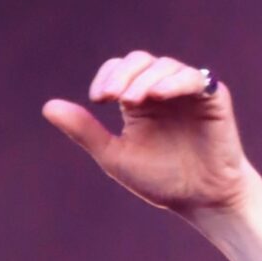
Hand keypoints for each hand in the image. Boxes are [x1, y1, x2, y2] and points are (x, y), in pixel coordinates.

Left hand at [41, 51, 249, 216]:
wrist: (201, 200)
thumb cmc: (162, 180)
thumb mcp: (115, 156)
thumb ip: (85, 131)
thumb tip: (47, 107)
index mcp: (139, 99)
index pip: (119, 70)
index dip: (108, 77)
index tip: (99, 99)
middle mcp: (163, 89)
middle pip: (139, 61)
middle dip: (123, 74)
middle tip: (111, 97)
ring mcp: (189, 91)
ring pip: (165, 66)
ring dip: (146, 79)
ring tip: (133, 100)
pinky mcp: (214, 97)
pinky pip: (195, 78)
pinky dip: (176, 82)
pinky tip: (158, 95)